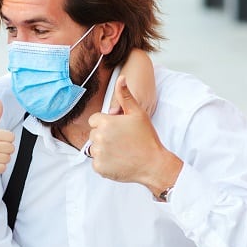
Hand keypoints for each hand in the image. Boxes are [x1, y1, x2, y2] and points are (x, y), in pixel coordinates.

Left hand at [88, 76, 181, 192]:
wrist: (153, 164)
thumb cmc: (146, 138)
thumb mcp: (137, 113)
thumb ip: (125, 96)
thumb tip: (121, 78)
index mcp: (105, 122)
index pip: (94, 120)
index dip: (105, 124)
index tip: (117, 129)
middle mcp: (99, 137)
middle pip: (94, 134)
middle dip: (104, 136)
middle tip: (122, 141)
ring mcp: (98, 153)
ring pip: (94, 149)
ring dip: (104, 150)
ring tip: (121, 151)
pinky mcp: (99, 168)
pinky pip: (96, 163)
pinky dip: (105, 163)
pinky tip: (118, 161)